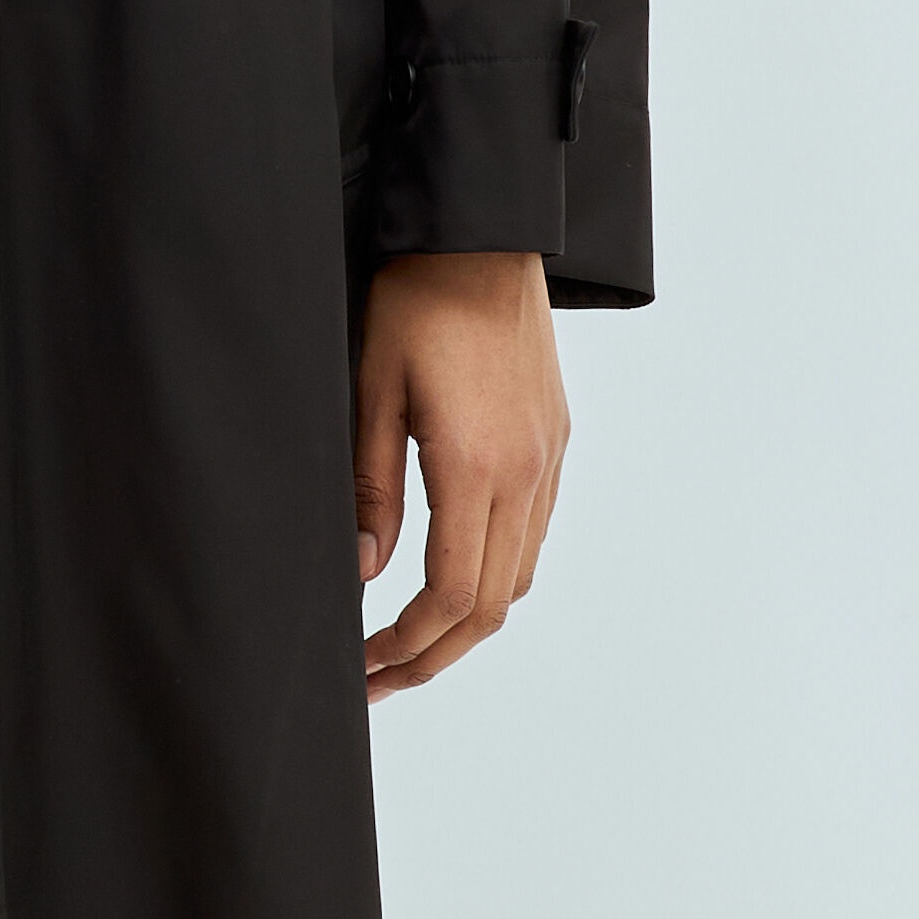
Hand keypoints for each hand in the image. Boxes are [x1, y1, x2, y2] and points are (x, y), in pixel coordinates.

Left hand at [355, 250, 568, 699]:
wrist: (485, 236)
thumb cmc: (417, 300)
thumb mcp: (370, 391)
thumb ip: (370, 488)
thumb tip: (363, 572)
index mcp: (476, 466)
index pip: (450, 595)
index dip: (405, 646)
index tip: (363, 665)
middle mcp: (527, 473)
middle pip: (491, 606)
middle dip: (433, 657)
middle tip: (379, 681)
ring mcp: (549, 459)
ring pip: (518, 577)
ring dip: (465, 623)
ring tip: (409, 642)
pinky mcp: (554, 442)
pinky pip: (533, 535)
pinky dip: (493, 577)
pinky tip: (451, 577)